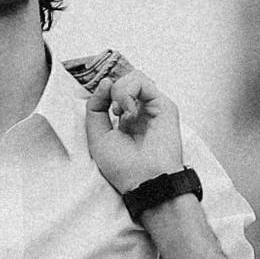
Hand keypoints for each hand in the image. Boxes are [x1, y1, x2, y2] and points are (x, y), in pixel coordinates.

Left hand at [64, 46, 186, 198]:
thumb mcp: (97, 136)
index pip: (114, 90)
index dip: (104, 90)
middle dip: (112, 91)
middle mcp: (139, 111)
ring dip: (120, 91)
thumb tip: (106, 81)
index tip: (102, 105)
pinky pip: (142, 82)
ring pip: (132, 78)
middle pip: (123, 81)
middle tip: (113, 112)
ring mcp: (152, 107)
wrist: (145, 180)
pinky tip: (130, 113)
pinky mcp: (164, 105)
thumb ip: (95, 107)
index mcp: (124, 119)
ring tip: (121, 113)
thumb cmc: (124, 167)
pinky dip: (129, 93)